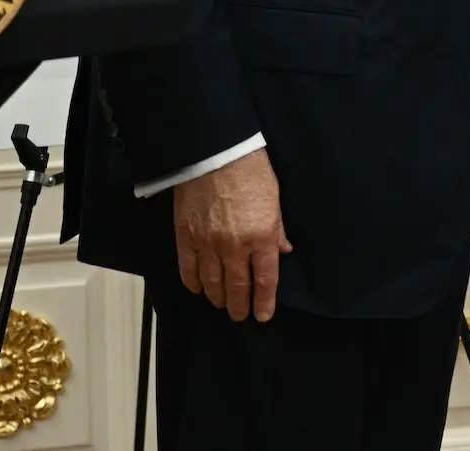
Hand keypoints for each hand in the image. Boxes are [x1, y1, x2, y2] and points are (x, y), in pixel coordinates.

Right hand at [172, 148, 291, 321]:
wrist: (217, 152)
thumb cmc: (252, 171)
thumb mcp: (274, 200)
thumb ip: (277, 229)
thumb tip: (283, 251)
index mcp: (261, 236)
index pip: (264, 280)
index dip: (264, 302)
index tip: (263, 316)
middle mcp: (235, 246)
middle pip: (237, 287)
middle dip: (240, 305)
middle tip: (240, 316)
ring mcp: (208, 243)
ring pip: (212, 283)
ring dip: (218, 298)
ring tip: (221, 305)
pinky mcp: (186, 236)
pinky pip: (188, 269)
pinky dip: (193, 283)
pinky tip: (198, 289)